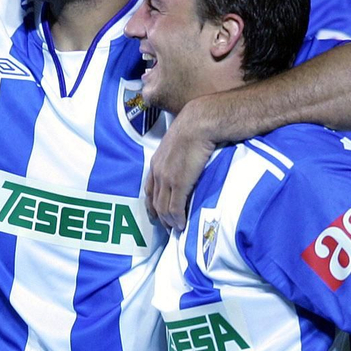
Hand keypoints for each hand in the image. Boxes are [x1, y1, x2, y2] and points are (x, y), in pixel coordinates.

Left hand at [146, 103, 215, 230]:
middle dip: (160, 217)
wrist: (201, 121)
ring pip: (163, 207)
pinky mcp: (180, 182)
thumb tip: (187, 158)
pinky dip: (177, 219)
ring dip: (170, 221)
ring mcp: (167, 178)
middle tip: (168, 228)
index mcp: (157, 161)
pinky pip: (175, 207)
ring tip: (177, 229)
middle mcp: (158, 171)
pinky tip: (182, 225)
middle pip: (154, 201)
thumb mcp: (180, 140)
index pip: (149, 188)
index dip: (152, 204)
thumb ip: (179, 152)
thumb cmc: (196, 126)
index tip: (157, 215)